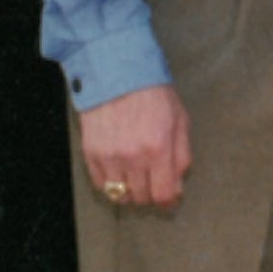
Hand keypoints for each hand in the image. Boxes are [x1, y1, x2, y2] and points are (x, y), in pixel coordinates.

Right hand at [77, 83, 191, 210]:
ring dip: (130, 191)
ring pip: (120, 195)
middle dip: (151, 193)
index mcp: (159, 148)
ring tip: (135, 176)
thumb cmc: (152, 93)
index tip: (170, 197)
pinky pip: (101, 184)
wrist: (116, 71)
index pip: (164, 194)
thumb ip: (182, 156)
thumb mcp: (180, 120)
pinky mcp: (90, 153)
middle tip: (152, 179)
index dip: (169, 200)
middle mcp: (133, 157)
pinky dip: (111, 183)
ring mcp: (109, 156)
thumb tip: (178, 187)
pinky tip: (118, 169)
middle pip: (142, 197)